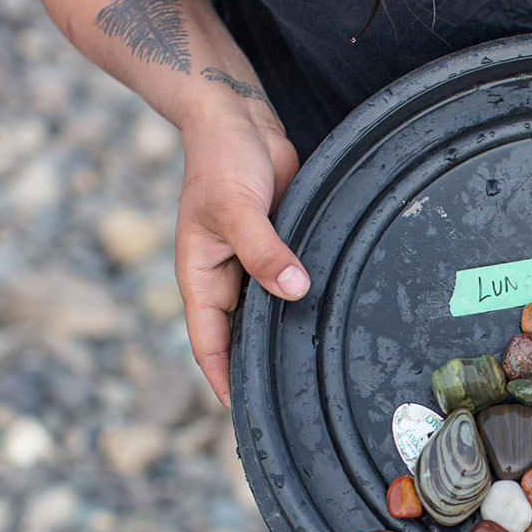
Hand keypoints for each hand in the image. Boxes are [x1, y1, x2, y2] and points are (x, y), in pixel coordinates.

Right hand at [175, 104, 304, 405]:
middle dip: (259, 368)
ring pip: (271, 314)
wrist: (237, 119)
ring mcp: (254, 265)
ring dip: (288, 337)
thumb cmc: (221, 159)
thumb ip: (264, 251)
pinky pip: (292, 285)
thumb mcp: (237, 207)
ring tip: (317, 375)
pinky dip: (306, 304)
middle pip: (242, 336)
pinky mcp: (280, 249)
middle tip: (292, 405)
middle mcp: (226, 277)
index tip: (241, 412)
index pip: (208, 341)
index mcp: (201, 276)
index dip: (222, 377)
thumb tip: (293, 291)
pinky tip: (330, 323)